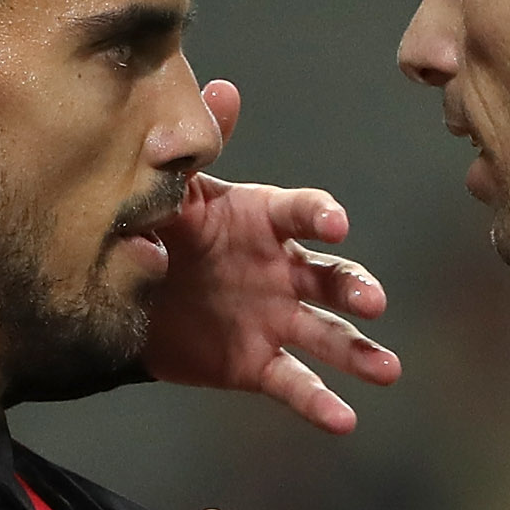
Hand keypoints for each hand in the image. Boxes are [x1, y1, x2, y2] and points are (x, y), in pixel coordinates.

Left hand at [142, 78, 401, 433]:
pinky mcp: (259, 364)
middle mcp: (282, 269)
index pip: (301, 213)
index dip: (320, 216)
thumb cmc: (154, 230)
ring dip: (360, 351)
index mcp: (262, 220)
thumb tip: (221, 89)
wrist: (121, 298)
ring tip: (387, 369)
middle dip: (355, 289)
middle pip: (330, 278)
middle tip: (372, 303)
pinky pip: (295, 384)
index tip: (335, 225)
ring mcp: (275, 319)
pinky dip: (320, 403)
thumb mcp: (169, 191)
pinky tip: (345, 420)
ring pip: (327, 335)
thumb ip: (197, 149)